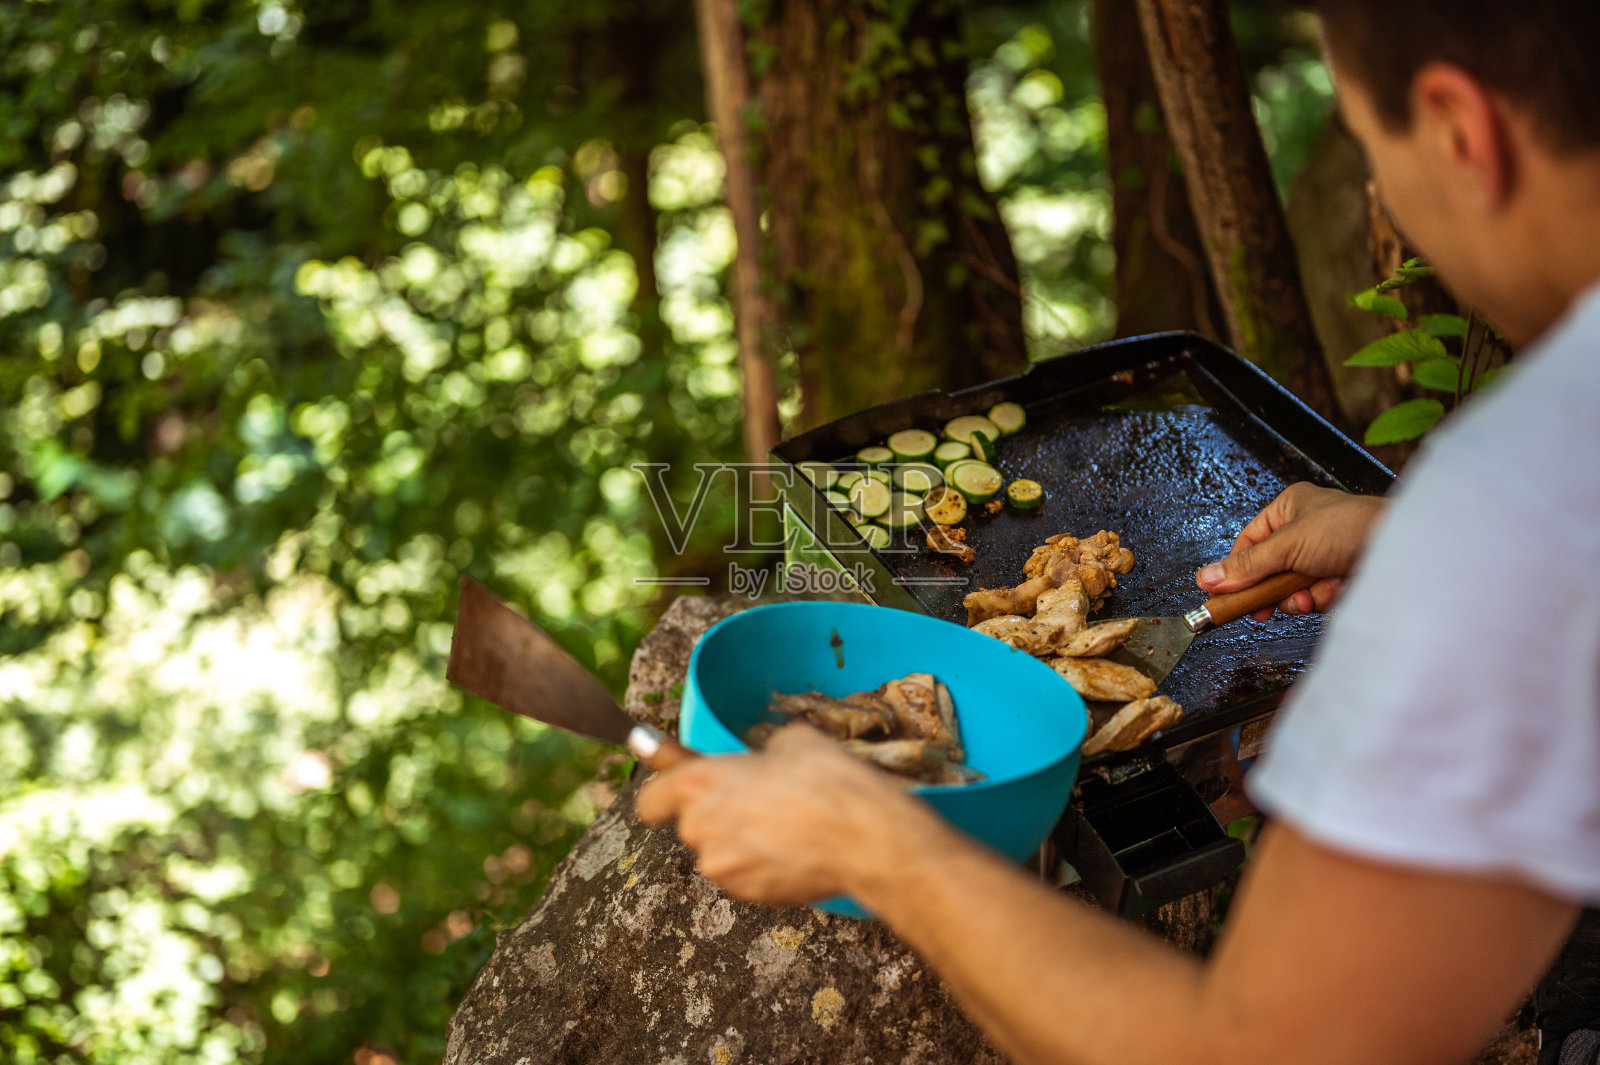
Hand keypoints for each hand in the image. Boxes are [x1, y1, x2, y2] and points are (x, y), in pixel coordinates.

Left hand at [635, 724, 944, 905]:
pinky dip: (762, 865)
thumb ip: (759, 754)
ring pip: (721, 852)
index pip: (649, 801)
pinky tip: (796, 849)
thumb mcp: (791, 741)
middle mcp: (700, 831)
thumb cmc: (827, 782)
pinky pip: (746, 875)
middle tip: (758, 798)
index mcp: (699, 785)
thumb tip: (763, 762)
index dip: (666, 793)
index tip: (681, 787)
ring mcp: (724, 869)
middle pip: (691, 825)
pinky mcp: (750, 896)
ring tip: (786, 825)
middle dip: (718, 814)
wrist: (865, 838)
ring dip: (741, 841)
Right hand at [1196, 483, 1386, 620]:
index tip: (1222, 593)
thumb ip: (1246, 567)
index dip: (1234, 569)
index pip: (1248, 542)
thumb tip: (1206, 578)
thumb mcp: (1286, 546)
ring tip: (1310, 593)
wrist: (1402, 548)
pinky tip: (1333, 589)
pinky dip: (1321, 598)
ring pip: (1291, 587)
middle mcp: (1305, 530)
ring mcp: (1323, 555)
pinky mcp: (1339, 576)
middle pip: (1268, 570)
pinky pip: (1315, 595)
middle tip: (1260, 610)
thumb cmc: (1350, 528)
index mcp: (1288, 509)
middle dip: (1271, 589)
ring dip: (1298, 596)